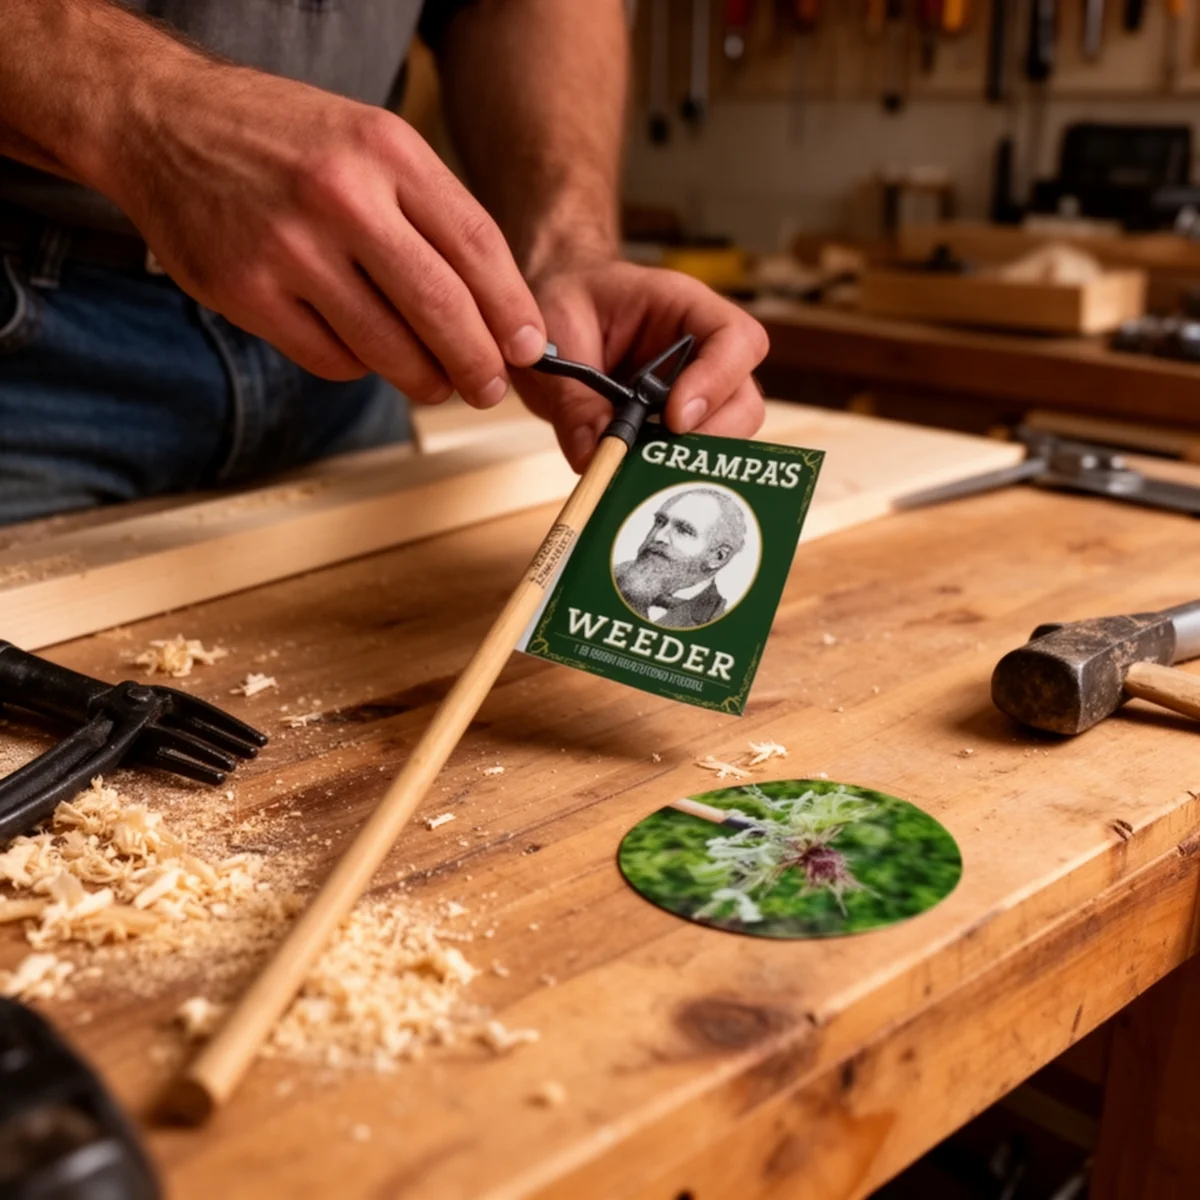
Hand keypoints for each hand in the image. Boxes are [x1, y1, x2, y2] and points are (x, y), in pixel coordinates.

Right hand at [101, 62, 547, 407]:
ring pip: (387, 348)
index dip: (512, 310)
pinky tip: (363, 351)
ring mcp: (288, 248)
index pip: (476, 246)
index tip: (529, 347)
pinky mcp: (247, 293)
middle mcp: (339, 196)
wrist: (163, 122)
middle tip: (489, 386)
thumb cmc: (280, 139)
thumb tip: (495, 308)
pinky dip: (359, 367)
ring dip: (423, 378)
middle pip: (440, 307)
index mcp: (384, 150)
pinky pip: (331, 360)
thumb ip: (433, 215)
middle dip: (477, 362)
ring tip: (433, 380)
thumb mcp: (370, 142)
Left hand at [514, 258, 768, 471]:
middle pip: (743, 400)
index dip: (717, 381)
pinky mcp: (673, 428)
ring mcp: (695, 393)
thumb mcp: (558, 337)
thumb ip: (573, 398)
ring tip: (635, 463)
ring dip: (685, 457)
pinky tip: (632, 473)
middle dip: (708, 435)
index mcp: (684, 307)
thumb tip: (593, 458)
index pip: (736, 339)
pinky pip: (689, 455)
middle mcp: (703, 352)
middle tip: (657, 456)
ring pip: (724, 435)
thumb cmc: (563, 305)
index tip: (675, 417)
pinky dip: (665, 470)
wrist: (545, 324)